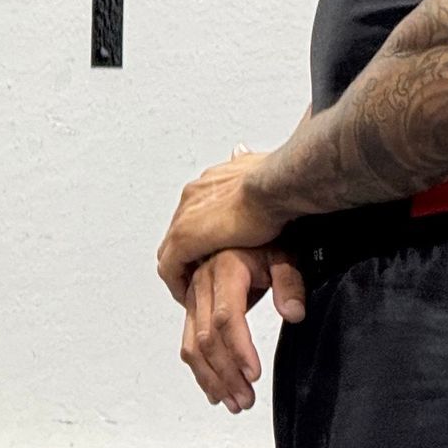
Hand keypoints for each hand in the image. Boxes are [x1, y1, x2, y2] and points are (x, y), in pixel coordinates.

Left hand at [157, 151, 283, 300]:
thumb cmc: (277, 182)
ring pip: (170, 250)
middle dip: (188, 252)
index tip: (212, 247)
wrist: (274, 186)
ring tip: (193, 288)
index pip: (195, 211)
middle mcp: (194, 197)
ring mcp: (186, 218)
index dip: (202, 232)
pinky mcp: (185, 239)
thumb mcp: (259, 166)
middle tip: (200, 271)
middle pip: (179, 230)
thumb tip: (243, 153)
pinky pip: (170, 269)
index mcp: (210, 183)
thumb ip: (246, 165)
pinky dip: (177, 283)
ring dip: (181, 269)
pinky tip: (189, 295)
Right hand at [180, 246, 307, 411]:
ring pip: (193, 347)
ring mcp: (193, 297)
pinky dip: (201, 372)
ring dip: (212, 380)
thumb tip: (295, 312)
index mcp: (225, 269)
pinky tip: (215, 392)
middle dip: (226, 374)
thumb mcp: (284, 254)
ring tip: (235, 402)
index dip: (238, 349)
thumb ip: (290, 282)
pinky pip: (189, 345)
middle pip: (208, 339)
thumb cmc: (266, 242)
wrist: (244, 224)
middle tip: (246, 399)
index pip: (227, 318)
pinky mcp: (191, 309)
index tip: (253, 374)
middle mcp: (202, 284)